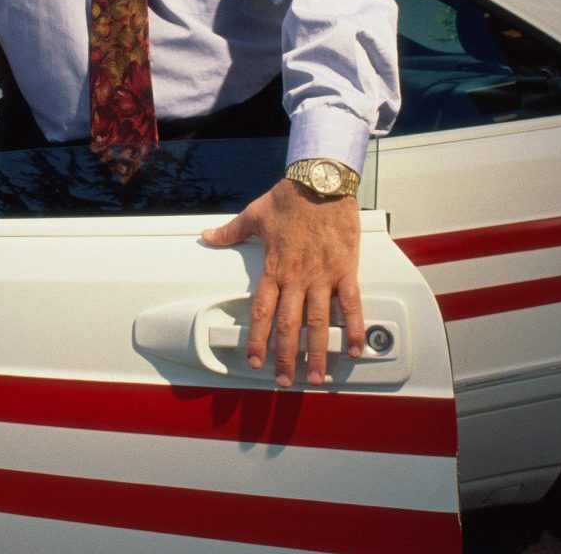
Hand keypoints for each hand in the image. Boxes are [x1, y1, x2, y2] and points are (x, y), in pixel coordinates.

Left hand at [201, 178, 363, 387]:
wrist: (321, 180)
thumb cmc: (289, 197)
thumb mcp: (254, 214)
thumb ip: (230, 232)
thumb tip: (206, 236)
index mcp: (274, 267)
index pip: (261, 311)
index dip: (256, 338)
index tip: (253, 360)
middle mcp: (298, 277)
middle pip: (289, 324)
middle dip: (286, 356)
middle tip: (285, 381)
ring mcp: (323, 275)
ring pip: (319, 321)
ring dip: (317, 352)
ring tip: (316, 377)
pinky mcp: (346, 269)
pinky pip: (351, 303)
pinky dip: (354, 327)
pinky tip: (354, 349)